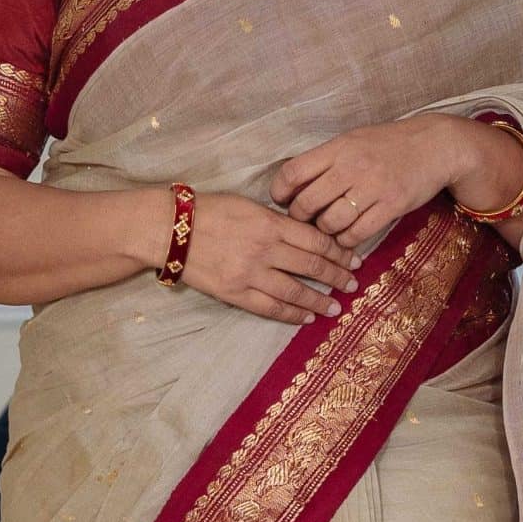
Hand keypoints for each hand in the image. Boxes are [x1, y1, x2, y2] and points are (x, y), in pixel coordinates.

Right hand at [177, 189, 360, 326]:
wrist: (169, 230)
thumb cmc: (207, 211)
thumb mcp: (248, 204)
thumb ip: (276, 220)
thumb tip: (303, 234)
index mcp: (270, 223)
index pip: (316, 239)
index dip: (338, 251)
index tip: (353, 259)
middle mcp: (265, 250)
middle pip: (312, 266)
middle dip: (337, 276)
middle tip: (353, 284)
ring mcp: (250, 274)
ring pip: (295, 291)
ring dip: (320, 301)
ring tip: (336, 307)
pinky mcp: (235, 293)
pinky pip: (271, 307)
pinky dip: (292, 314)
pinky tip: (307, 317)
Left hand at [269, 117, 461, 251]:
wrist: (435, 146)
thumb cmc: (389, 144)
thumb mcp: (353, 140)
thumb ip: (325, 159)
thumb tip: (292, 184)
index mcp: (338, 148)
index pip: (293, 172)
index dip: (280, 192)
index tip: (282, 200)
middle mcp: (352, 167)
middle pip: (308, 203)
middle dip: (300, 217)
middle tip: (304, 220)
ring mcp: (372, 188)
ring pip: (330, 222)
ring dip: (324, 231)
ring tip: (328, 227)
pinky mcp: (391, 206)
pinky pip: (357, 234)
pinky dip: (346, 240)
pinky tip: (347, 235)